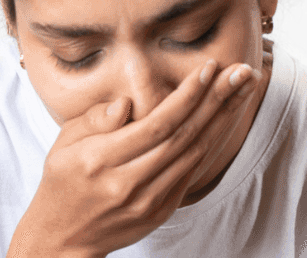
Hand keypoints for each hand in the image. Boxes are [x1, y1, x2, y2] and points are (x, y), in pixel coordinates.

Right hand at [7, 59, 261, 257]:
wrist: (63, 239)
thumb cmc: (62, 182)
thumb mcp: (63, 143)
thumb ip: (95, 119)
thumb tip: (127, 103)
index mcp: (102, 160)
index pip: (157, 125)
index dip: (187, 96)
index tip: (209, 68)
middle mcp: (129, 182)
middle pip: (184, 136)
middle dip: (217, 100)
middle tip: (242, 72)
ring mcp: (148, 201)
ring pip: (195, 154)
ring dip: (223, 119)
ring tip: (243, 89)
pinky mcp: (161, 211)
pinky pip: (193, 171)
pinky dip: (212, 142)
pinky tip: (226, 119)